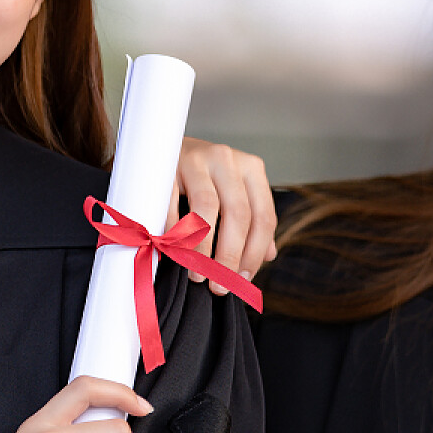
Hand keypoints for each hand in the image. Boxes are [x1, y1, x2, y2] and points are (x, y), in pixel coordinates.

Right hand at [175, 137, 276, 296]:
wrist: (164, 148)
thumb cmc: (202, 178)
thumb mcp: (231, 194)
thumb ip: (251, 222)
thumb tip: (268, 255)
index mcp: (251, 169)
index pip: (264, 217)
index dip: (255, 253)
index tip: (244, 279)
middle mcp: (227, 159)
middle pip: (239, 214)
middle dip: (230, 256)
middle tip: (219, 285)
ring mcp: (197, 158)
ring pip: (207, 208)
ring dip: (202, 248)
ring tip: (197, 274)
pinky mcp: (168, 164)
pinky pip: (172, 203)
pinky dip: (174, 232)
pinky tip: (173, 252)